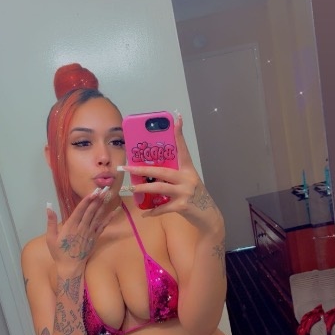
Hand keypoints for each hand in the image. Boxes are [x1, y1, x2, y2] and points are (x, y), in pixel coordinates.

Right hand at [46, 191, 116, 272]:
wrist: (70, 267)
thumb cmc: (59, 252)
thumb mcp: (51, 238)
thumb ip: (50, 221)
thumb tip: (48, 206)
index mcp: (70, 226)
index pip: (80, 210)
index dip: (87, 200)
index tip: (93, 192)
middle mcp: (81, 228)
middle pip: (90, 211)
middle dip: (97, 199)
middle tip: (103, 189)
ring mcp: (89, 233)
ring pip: (97, 217)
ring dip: (102, 205)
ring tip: (108, 195)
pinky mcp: (95, 238)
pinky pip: (103, 226)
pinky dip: (109, 218)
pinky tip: (114, 211)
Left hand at [120, 114, 223, 233]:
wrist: (208, 215)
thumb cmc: (195, 197)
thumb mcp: (187, 182)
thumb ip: (173, 177)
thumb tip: (150, 174)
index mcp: (188, 169)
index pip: (183, 149)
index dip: (179, 134)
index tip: (176, 119)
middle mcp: (187, 178)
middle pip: (162, 171)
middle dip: (142, 169)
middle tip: (127, 167)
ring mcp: (185, 192)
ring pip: (160, 187)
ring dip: (143, 189)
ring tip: (131, 189)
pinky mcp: (183, 206)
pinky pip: (163, 207)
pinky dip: (153, 211)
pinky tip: (145, 212)